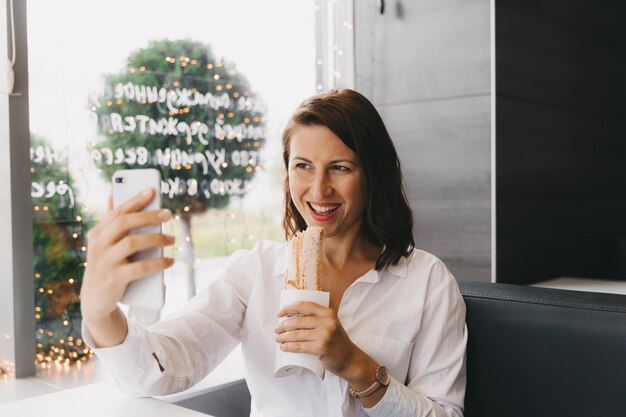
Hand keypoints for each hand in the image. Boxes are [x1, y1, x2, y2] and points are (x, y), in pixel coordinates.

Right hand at [80, 188, 174, 321]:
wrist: (95, 300)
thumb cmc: (106, 266)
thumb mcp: (105, 244)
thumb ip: (111, 222)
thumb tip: (113, 195)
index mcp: (98, 233)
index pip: (117, 212)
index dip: (135, 200)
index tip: (152, 190)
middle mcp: (98, 245)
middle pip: (124, 223)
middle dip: (148, 216)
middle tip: (168, 214)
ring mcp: (105, 262)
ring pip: (132, 243)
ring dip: (156, 239)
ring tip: (172, 239)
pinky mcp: (114, 278)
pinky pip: (139, 268)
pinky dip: (158, 263)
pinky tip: (170, 261)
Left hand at [275, 302, 366, 376]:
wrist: (350, 359)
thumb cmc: (337, 342)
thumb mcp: (331, 324)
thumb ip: (318, 318)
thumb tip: (293, 316)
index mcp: (328, 313)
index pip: (304, 306)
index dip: (289, 308)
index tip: (279, 314)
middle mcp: (327, 322)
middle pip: (298, 321)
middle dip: (283, 326)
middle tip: (277, 330)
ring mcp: (325, 335)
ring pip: (297, 334)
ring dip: (283, 337)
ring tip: (278, 339)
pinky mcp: (321, 348)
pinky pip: (300, 346)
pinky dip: (289, 347)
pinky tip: (283, 347)